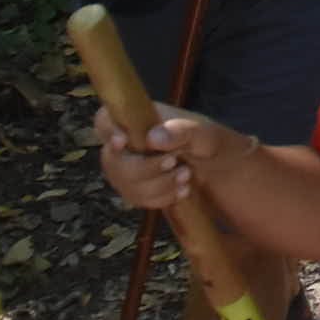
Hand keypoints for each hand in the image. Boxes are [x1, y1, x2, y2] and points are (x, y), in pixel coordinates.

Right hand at [95, 104, 237, 210]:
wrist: (214, 166)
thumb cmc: (205, 139)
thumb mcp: (202, 131)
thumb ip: (182, 131)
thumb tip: (153, 138)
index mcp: (136, 120)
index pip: (105, 119)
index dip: (108, 130)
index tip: (122, 141)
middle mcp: (124, 145)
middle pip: (112, 161)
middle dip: (144, 168)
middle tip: (174, 162)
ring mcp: (125, 169)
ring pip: (124, 184)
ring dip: (157, 185)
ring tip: (186, 175)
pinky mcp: (134, 190)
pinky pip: (137, 200)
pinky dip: (161, 198)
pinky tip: (182, 190)